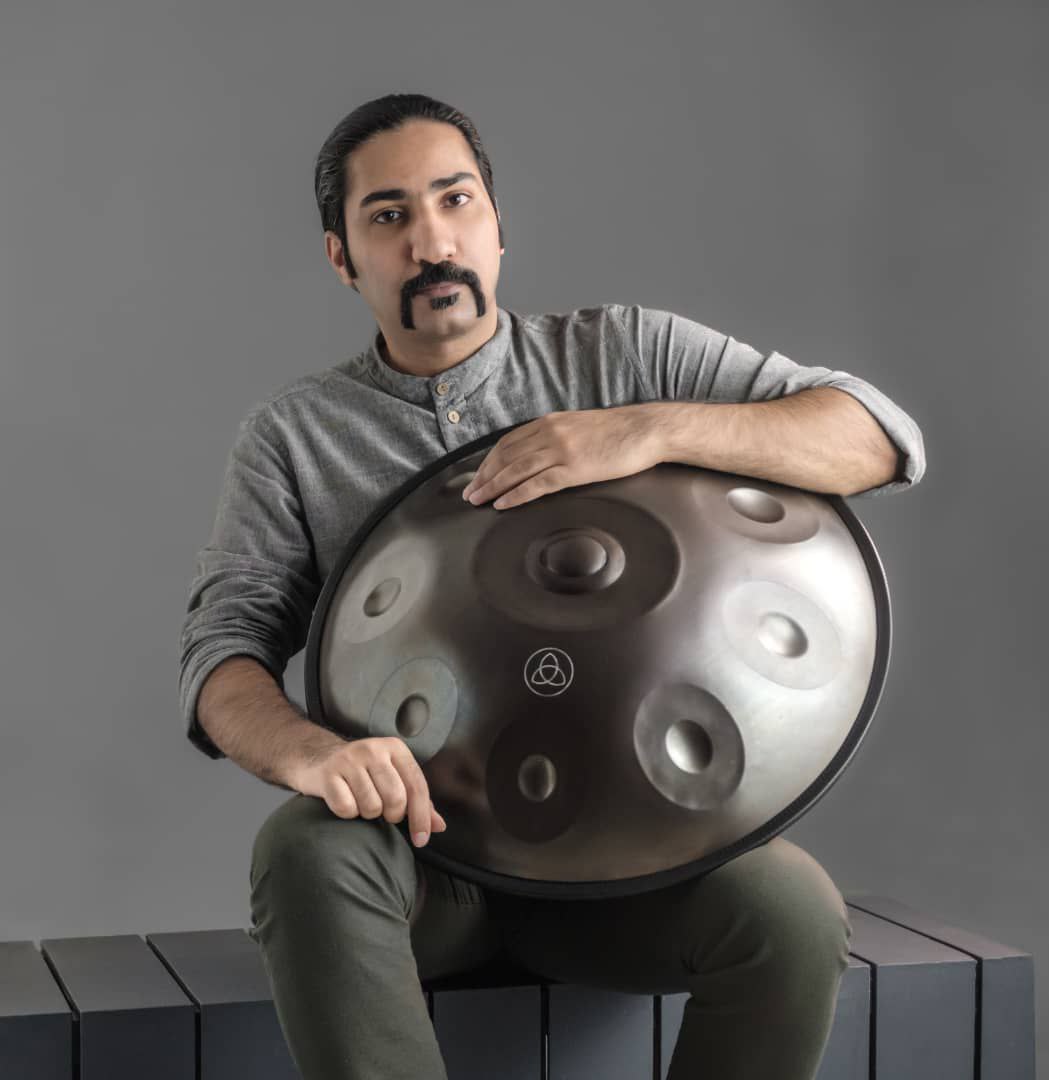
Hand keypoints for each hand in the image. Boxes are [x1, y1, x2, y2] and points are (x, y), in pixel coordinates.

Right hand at [293, 735, 447, 846]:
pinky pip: (346, 809)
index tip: (422, 840)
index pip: (417, 786)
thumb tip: (439, 826)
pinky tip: (344, 801)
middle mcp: (373, 749)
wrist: (318, 759)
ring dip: (367, 814)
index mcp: (395, 749)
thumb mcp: (393, 778)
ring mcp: (349, 760)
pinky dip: (347, 813)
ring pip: (371, 806)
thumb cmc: (363, 773)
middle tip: (382, 811)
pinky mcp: (328, 773)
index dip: (422, 817)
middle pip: (396, 799)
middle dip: (391, 815)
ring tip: (361, 802)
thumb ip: (417, 801)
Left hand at [460, 406, 662, 509]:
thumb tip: (540, 452)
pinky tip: (503, 504)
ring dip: (492, 487)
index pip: (508, 442)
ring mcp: (561, 450)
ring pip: (515, 470)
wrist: (645, 430)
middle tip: (469, 494)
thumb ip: (557, 436)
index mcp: (549, 422)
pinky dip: (515, 495)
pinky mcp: (574, 468)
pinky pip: (537, 484)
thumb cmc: (618, 432)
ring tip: (478, 501)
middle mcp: (549, 433)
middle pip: (505, 456)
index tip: (478, 476)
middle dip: (484, 476)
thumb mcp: (579, 427)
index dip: (488, 461)